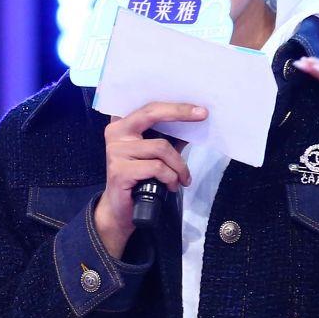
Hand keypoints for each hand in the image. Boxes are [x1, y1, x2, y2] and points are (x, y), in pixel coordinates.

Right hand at [94, 105, 197, 258]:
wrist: (120, 210)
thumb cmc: (140, 179)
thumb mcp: (157, 155)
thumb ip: (170, 138)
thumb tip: (195, 120)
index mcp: (122, 125)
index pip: (150, 108)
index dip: (176, 106)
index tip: (200, 110)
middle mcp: (116, 134)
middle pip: (151, 115)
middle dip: (180, 113)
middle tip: (202, 116)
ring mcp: (115, 152)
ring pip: (160, 148)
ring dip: (179, 166)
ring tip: (182, 179)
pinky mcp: (120, 171)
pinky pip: (156, 168)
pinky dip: (170, 178)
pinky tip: (171, 186)